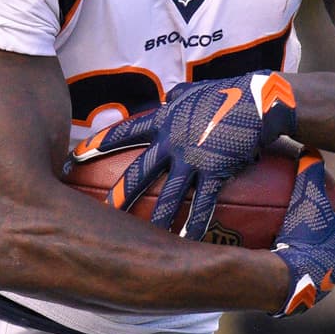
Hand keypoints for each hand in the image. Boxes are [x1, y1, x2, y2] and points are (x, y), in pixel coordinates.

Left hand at [71, 70, 296, 239]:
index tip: (75, 156)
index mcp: (164, 120)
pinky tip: (187, 243)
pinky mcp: (215, 171)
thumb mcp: (194, 89)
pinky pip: (202, 204)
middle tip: (100, 213)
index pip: (123, 133)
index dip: (98, 145)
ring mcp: (193, 157)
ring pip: (168, 195)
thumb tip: (169, 94)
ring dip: (155, 220)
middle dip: (119, 194)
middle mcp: (172, 141)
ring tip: (141, 242)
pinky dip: (194, 225)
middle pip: (139, 172)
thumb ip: (178, 95)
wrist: (259, 99)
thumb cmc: (228, 92)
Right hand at [271, 149, 334, 316]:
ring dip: (318, 251)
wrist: (288, 280)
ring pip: (327, 261)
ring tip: (300, 239)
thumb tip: (309, 147)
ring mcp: (327, 281)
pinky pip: (306, 274)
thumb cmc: (304, 236)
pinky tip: (280, 258)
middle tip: (322, 218)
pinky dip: (298, 265)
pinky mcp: (309, 293)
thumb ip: (310, 169)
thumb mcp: (307, 195)